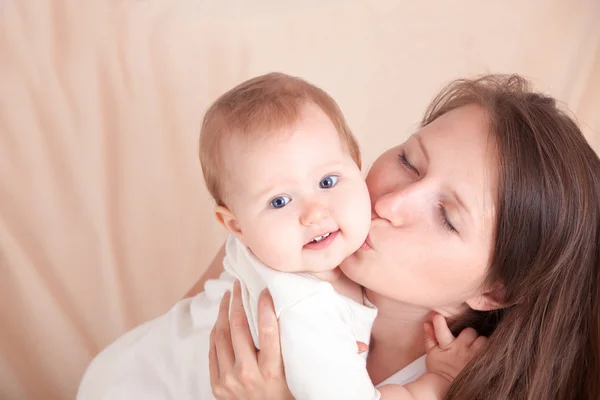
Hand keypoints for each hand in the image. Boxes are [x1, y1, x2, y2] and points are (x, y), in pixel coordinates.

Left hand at [209, 281, 292, 399]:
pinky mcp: (217, 386)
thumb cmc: (285, 394)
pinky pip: (213, 350)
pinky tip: (221, 320)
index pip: (268, 331)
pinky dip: (216, 332)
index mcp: (272, 371)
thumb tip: (303, 320)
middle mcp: (248, 375)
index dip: (265, 306)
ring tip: (228, 297)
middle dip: (237, 301)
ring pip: (221, 336)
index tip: (265, 290)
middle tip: (239, 285)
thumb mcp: (293, 373)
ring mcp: (229, 381)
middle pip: (238, 327)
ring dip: (223, 312)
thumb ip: (291, 348)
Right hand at [423, 313, 486, 382]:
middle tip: (466, 338)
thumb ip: (429, 337)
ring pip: (482, 340)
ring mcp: (472, 356)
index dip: (439, 322)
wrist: (445, 386)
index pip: (442, 331)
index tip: (437, 315)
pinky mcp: (480, 362)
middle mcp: (460, 349)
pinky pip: (488, 351)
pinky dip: (487, 349)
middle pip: (469, 332)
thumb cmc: (439, 368)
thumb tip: (427, 323)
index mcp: (447, 346)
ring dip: (480, 341)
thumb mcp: (431, 353)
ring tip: (476, 346)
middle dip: (469, 333)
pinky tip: (483, 351)